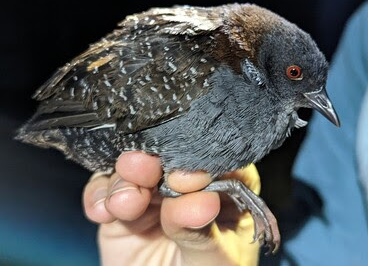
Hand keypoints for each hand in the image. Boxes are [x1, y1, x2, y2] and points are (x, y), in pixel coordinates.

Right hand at [83, 152, 259, 265]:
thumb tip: (197, 201)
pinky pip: (102, 191)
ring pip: (132, 171)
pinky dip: (98, 195)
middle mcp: (185, 188)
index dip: (196, 163)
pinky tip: (102, 211)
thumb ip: (202, 230)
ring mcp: (151, 197)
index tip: (183, 179)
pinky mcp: (121, 212)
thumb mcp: (212, 260)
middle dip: (151, 162)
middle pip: (167, 159)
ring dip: (123, 179)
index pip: (213, 163)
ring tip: (124, 202)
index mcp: (222, 192)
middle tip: (142, 167)